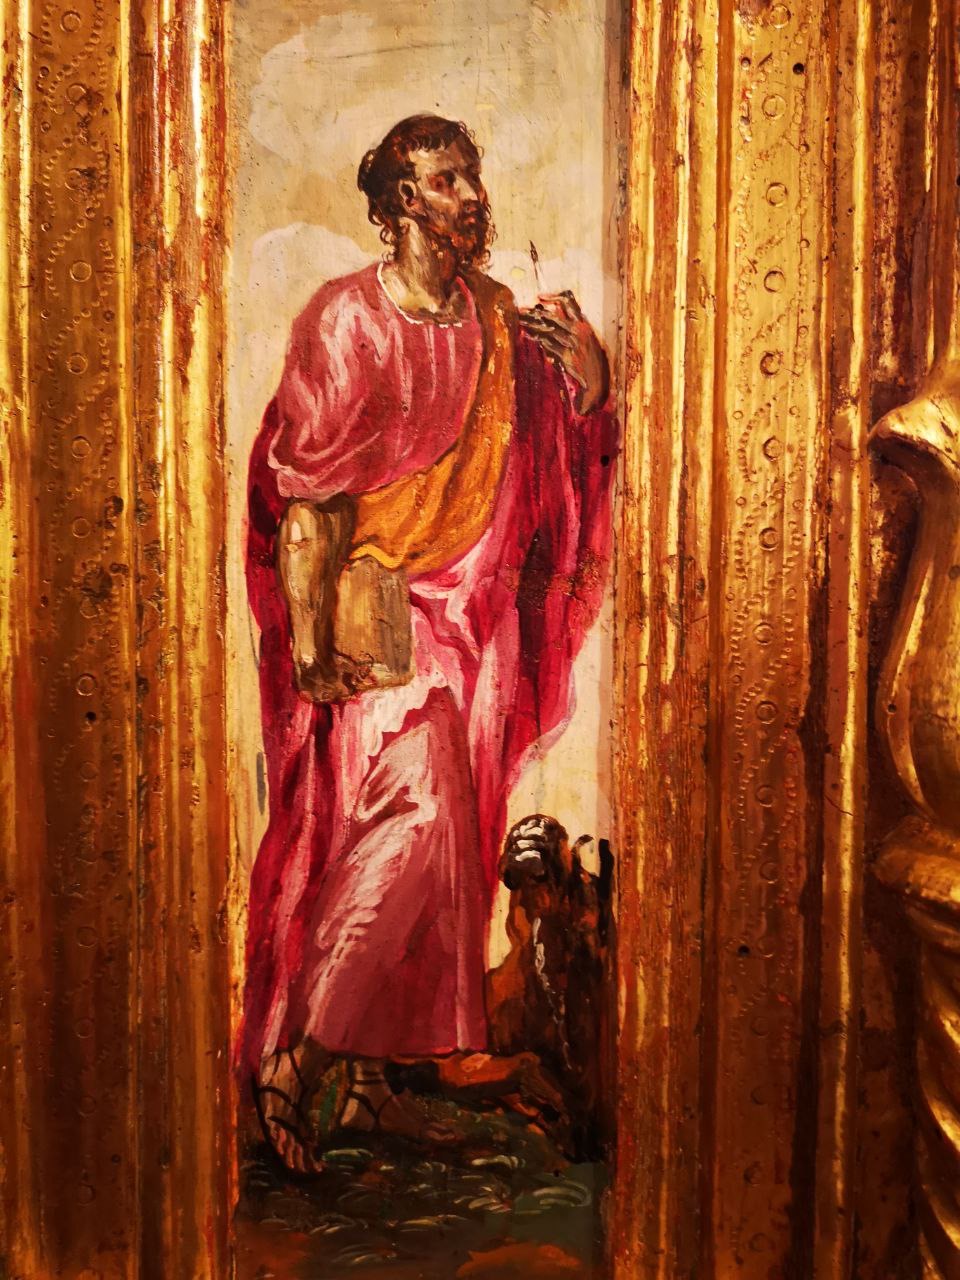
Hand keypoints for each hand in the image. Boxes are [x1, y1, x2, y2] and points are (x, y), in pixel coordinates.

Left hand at [519, 292, 609, 413]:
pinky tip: (529, 335)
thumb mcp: (586, 339)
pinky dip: (538, 338)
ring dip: (532, 324)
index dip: (553, 296)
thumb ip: (572, 327)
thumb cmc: (589, 361)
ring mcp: (573, 343)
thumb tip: (552, 316)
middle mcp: (579, 331)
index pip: (569, 301)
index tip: (539, 297)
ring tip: (521, 321)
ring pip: (548, 329)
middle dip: (534, 312)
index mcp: (584, 324)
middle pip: (552, 315)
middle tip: (521, 311)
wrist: (596, 381)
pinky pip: (549, 344)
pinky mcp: (567, 356)